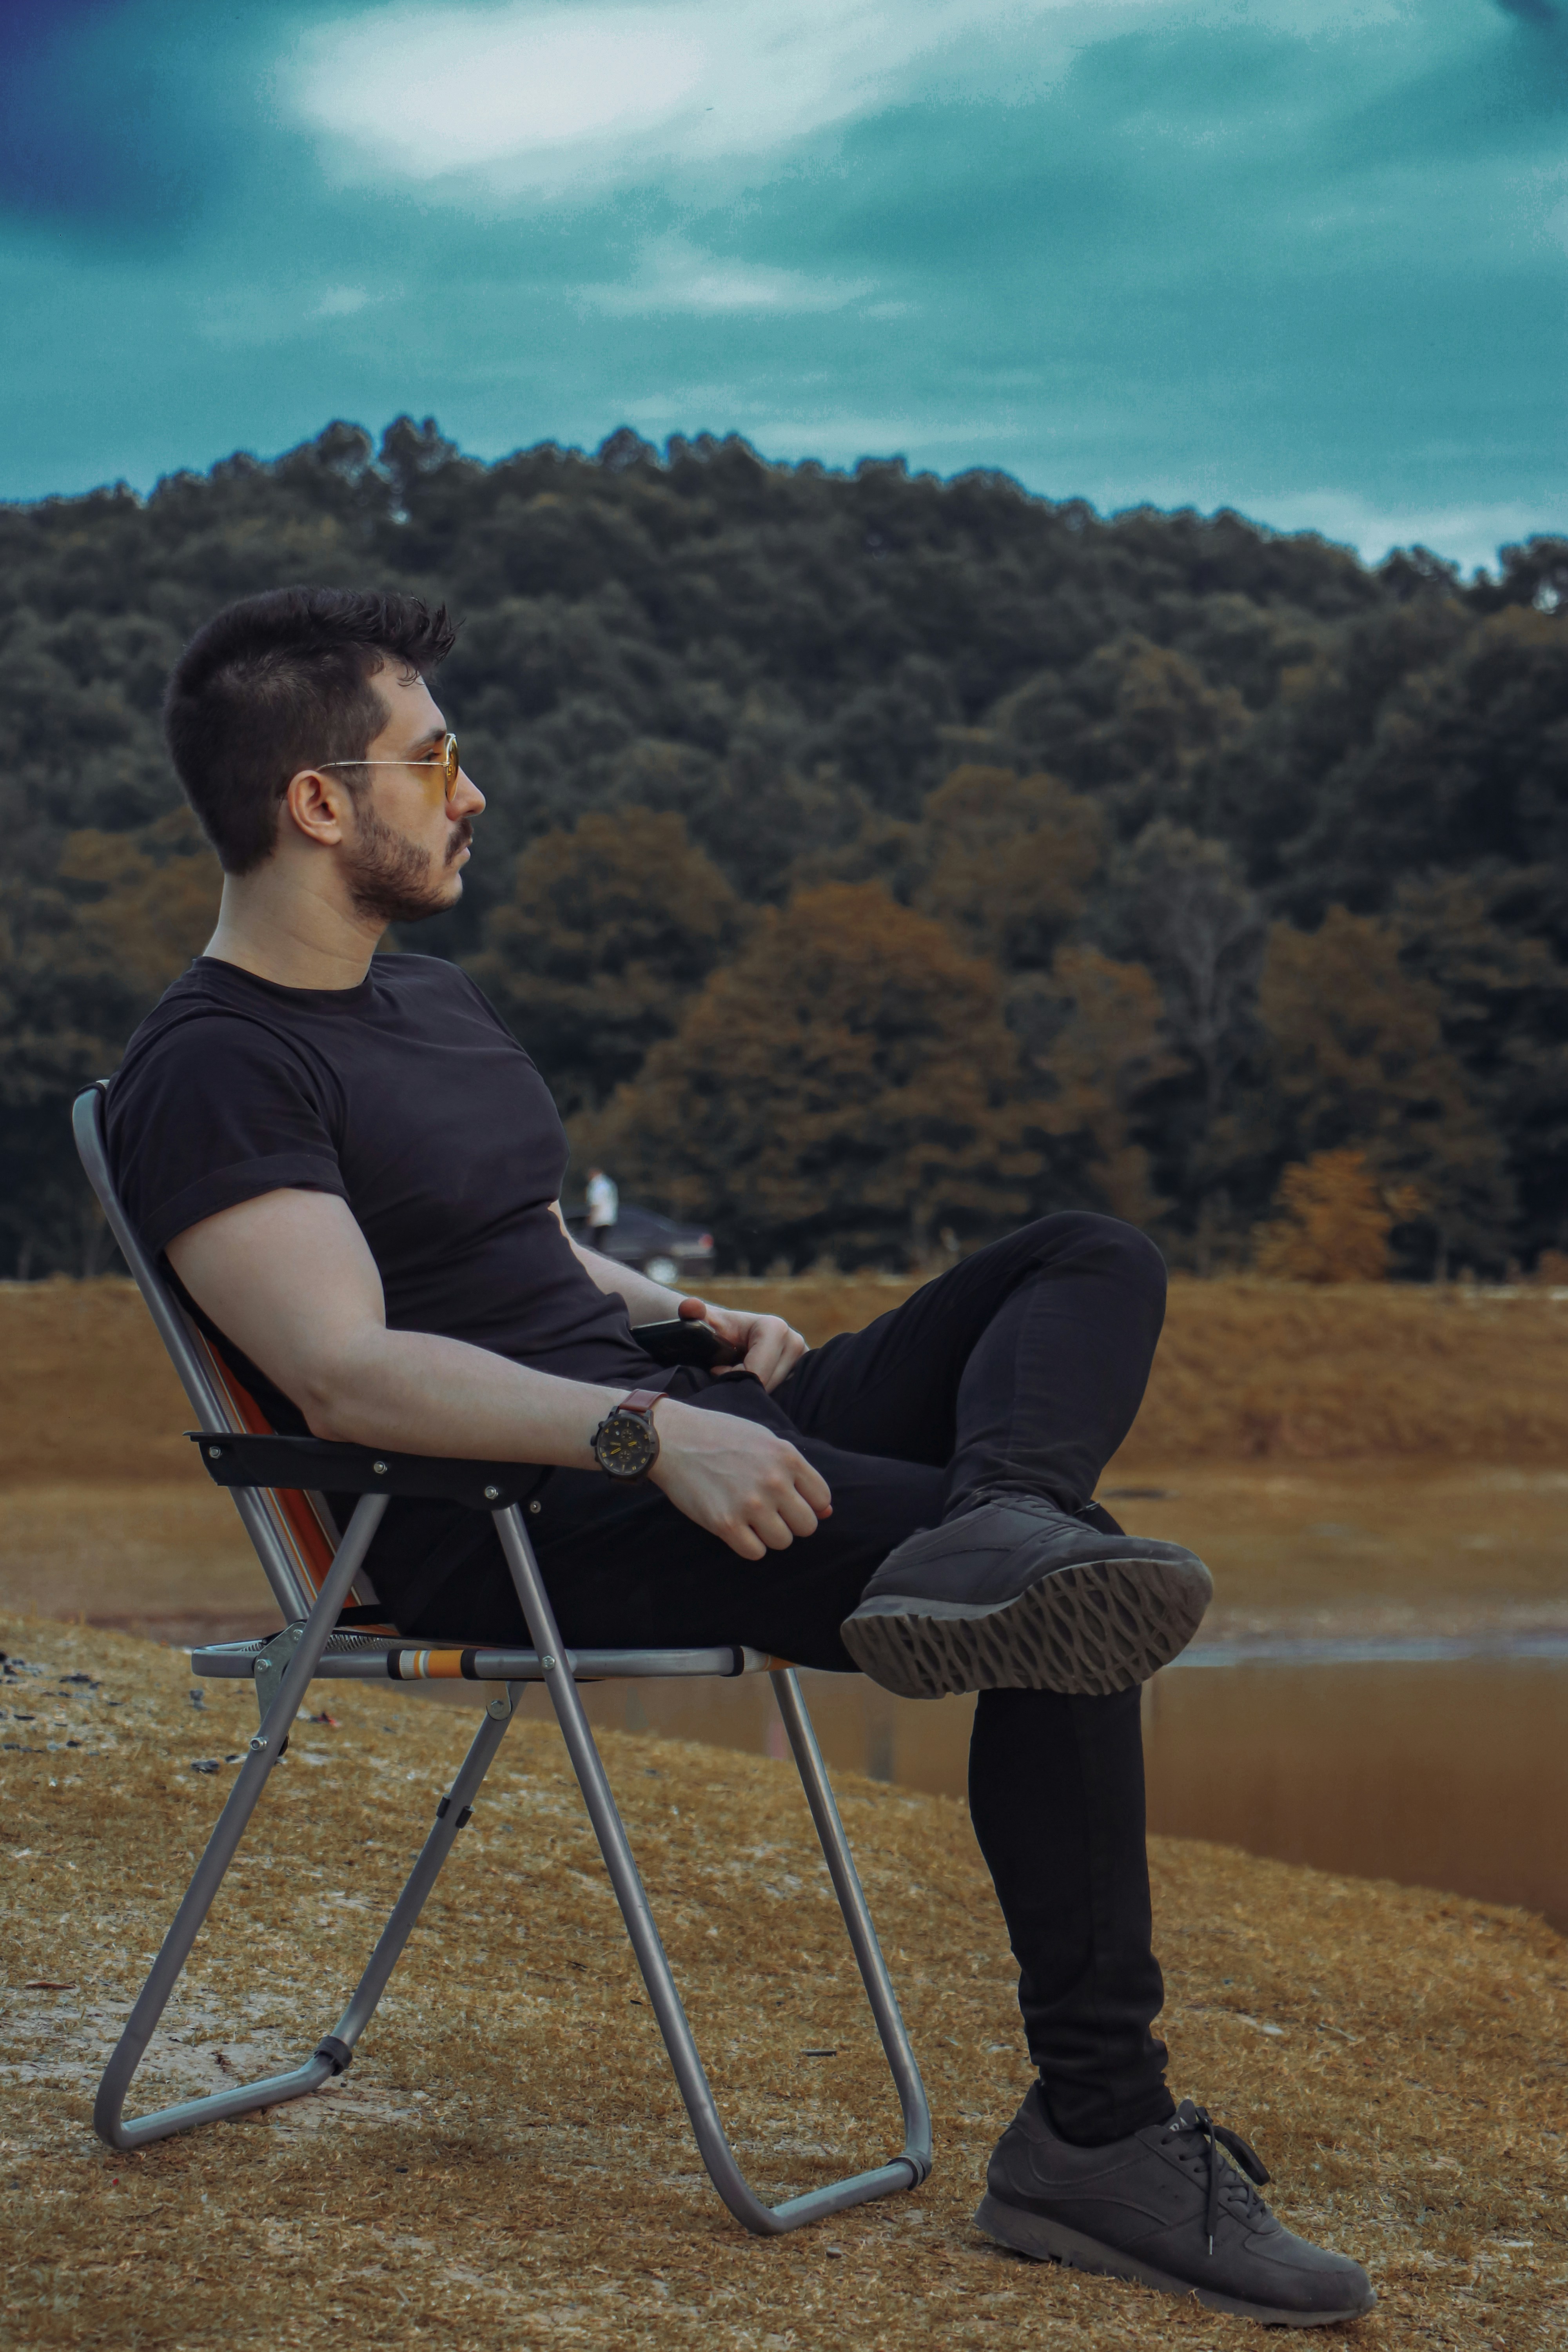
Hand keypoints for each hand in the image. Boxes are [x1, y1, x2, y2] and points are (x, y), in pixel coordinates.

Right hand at [648, 1395, 831, 1560]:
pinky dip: (748, 1544)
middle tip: (769, 1511)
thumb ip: (797, 1474)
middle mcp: (774, 1482)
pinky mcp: (726, 1524)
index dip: (807, 1503)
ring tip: (750, 1517)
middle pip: (807, 1526)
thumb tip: (827, 1512)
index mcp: (787, 1457)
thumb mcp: (766, 1442)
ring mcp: (750, 1504)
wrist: (673, 1439)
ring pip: (782, 1542)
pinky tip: (736, 1527)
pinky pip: (755, 1553)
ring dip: (769, 1535)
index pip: (822, 1499)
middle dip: (791, 1522)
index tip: (788, 1499)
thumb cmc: (721, 1437)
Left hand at [677, 1295, 805, 1391]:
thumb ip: (693, 1312)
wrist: (732, 1334)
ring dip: (752, 1391)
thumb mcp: (703, 1321)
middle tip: (725, 1374)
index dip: (731, 1377)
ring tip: (737, 1376)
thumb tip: (691, 1306)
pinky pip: (784, 1395)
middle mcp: (795, 1342)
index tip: (717, 1369)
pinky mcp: (802, 1372)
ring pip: (775, 1393)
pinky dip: (765, 1393)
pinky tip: (751, 1382)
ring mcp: (803, 1358)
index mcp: (775, 1328)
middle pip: (767, 1385)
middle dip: (742, 1385)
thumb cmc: (716, 1330)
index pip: (755, 1373)